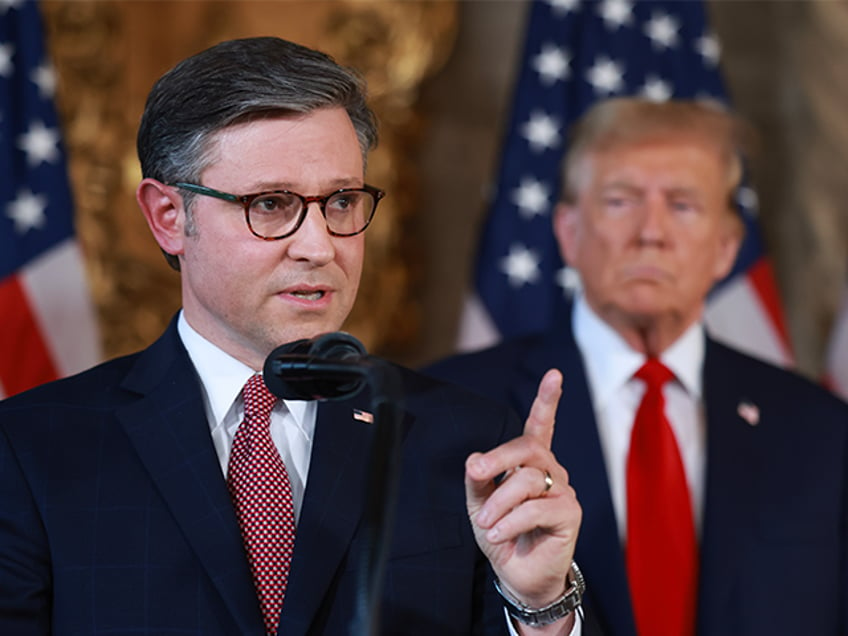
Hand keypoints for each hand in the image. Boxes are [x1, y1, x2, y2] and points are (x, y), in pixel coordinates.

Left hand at [465, 369, 580, 610]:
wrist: (519, 576)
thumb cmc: (502, 533)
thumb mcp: (480, 504)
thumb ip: (477, 480)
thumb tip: (474, 459)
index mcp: (531, 462)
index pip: (540, 426)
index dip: (547, 400)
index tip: (554, 374)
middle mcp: (551, 471)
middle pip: (527, 448)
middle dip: (498, 458)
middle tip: (476, 472)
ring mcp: (563, 491)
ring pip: (527, 480)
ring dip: (498, 503)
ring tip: (485, 524)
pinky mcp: (570, 514)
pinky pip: (535, 509)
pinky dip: (509, 522)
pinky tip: (498, 534)